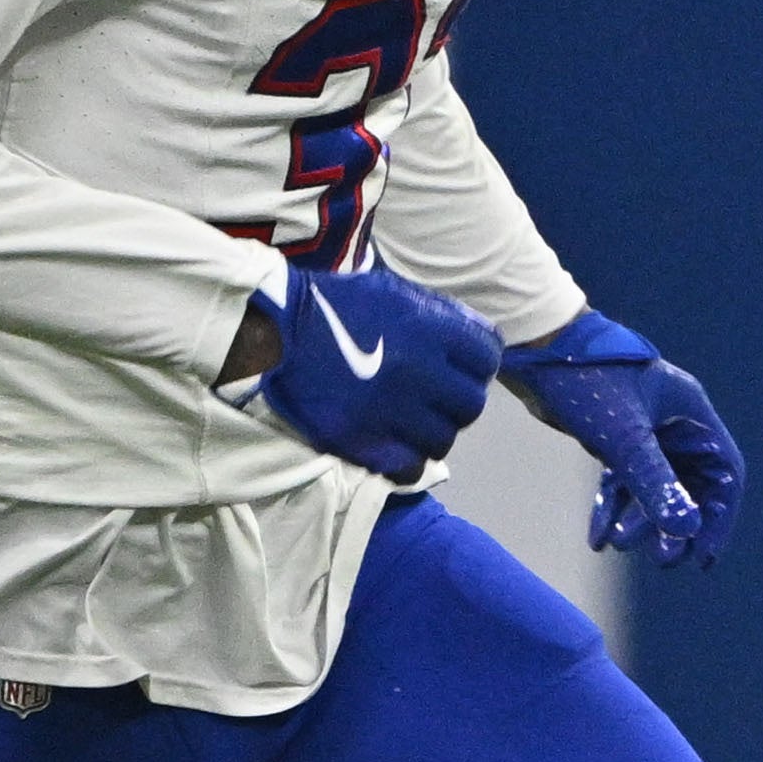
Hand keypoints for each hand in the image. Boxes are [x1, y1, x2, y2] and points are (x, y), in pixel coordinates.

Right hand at [226, 262, 499, 478]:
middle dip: (456, 402)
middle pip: (470, 404)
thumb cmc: (335, 308)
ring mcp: (393, 411)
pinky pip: (412, 468)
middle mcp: (420, 371)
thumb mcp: (393, 293)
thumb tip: (477, 341)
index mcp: (430, 328)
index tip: (460, 368)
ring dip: (431, 433)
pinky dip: (406, 461)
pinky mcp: (366, 443)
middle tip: (434, 399)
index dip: (476, 364)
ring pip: (443, 440)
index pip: (488, 356)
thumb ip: (439, 316)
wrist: (274, 335)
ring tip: (409, 422)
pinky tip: (392, 445)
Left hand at [500, 310, 742, 568]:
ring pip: (656, 486)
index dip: (719, 517)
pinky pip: (623, 480)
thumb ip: (655, 484)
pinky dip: (612, 508)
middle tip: (663, 559)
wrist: (533, 346)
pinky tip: (597, 538)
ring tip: (621, 545)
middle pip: (692, 486)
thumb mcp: (623, 438)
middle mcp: (673, 422)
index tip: (703, 555)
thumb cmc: (585, 378)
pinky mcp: (613, 436)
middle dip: (677, 525)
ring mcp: (644, 430)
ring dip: (642, 520)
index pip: (724, 474)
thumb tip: (686, 531)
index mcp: (691, 414)